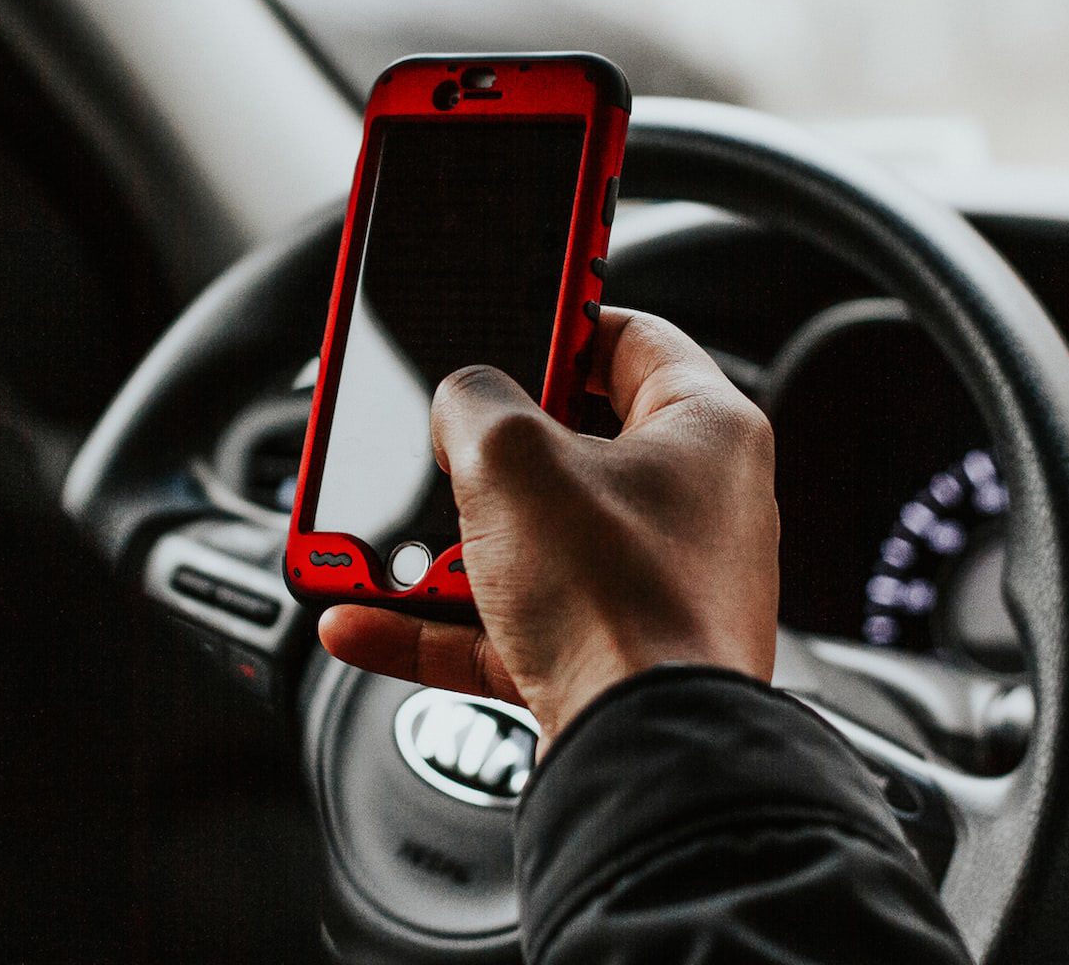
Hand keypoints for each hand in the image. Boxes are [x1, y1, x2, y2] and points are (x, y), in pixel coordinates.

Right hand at [319, 308, 778, 749]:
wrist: (642, 758)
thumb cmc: (625, 608)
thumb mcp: (511, 460)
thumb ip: (470, 403)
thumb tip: (459, 405)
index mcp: (706, 430)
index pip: (627, 335)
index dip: (554, 317)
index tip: (500, 310)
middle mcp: (691, 506)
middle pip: (562, 445)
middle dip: (474, 452)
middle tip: (427, 439)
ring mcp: (649, 586)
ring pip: (524, 541)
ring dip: (438, 544)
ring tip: (374, 539)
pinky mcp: (607, 656)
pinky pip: (504, 622)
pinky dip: (434, 621)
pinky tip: (362, 617)